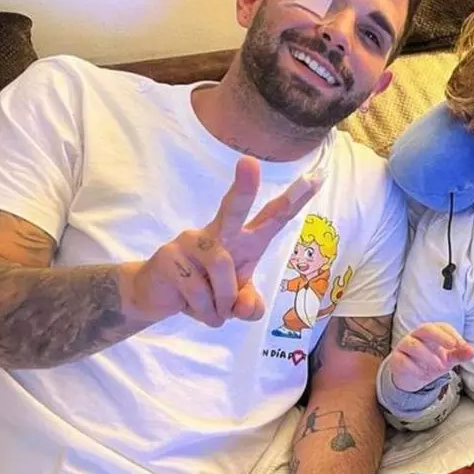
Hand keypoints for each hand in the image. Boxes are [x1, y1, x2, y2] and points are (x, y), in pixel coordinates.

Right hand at [126, 157, 320, 327]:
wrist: (157, 297)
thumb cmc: (205, 291)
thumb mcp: (235, 303)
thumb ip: (249, 305)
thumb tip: (245, 307)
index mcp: (243, 240)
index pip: (273, 217)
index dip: (294, 200)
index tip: (316, 177)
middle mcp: (219, 232)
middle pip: (233, 208)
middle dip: (244, 187)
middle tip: (249, 162)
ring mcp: (191, 241)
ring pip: (222, 270)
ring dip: (223, 302)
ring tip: (215, 310)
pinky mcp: (169, 256)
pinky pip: (198, 291)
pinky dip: (204, 310)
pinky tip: (191, 307)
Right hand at [391, 322, 473, 391]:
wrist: (412, 377)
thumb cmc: (432, 362)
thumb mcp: (448, 359)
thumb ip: (459, 354)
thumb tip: (473, 352)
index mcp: (431, 332)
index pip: (442, 327)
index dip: (453, 334)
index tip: (463, 345)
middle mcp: (416, 336)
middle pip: (425, 329)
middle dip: (440, 336)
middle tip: (452, 345)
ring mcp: (404, 346)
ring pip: (413, 344)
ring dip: (428, 355)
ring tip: (440, 366)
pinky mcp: (397, 359)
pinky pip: (403, 360)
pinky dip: (415, 368)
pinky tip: (423, 375)